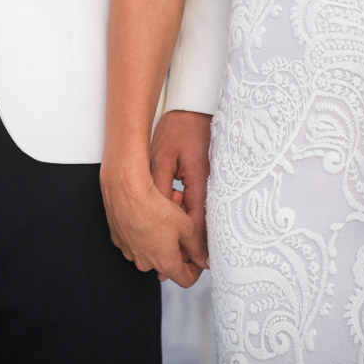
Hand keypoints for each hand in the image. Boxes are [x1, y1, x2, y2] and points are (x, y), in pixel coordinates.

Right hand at [100, 160, 207, 287]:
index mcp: (164, 264)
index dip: (197, 268)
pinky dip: (145, 232)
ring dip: (161, 237)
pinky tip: (149, 214)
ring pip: (152, 249)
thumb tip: (206, 262)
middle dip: (178, 247)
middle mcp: (145, 263)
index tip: (199, 254)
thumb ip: (198, 248)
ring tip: (166, 215)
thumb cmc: (156, 208)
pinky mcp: (119, 240)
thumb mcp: (187, 228)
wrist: (126, 191)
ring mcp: (130, 252)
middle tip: (183, 226)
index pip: (186, 279)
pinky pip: (136, 240)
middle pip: (168, 263)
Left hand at [150, 110, 210, 232]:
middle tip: (161, 231)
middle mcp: (209, 188)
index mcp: (200, 184)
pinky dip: (181, 207)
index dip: (186, 243)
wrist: (193, 110)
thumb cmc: (180, 130)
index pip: (197, 225)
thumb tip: (154, 215)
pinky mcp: (205, 181)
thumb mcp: (163, 158)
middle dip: (180, 233)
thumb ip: (159, 189)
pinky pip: (195, 204)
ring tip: (165, 202)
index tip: (175, 252)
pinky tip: (171, 196)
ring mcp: (209, 185)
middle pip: (198, 224)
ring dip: (179, 219)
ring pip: (195, 215)